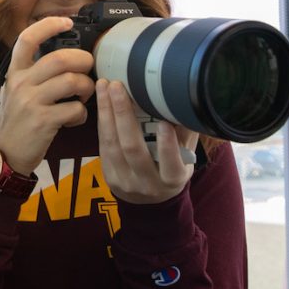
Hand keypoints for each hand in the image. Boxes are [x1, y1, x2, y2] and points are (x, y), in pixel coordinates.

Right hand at [0, 17, 94, 175]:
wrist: (3, 156)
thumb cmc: (14, 123)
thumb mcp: (13, 92)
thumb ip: (31, 74)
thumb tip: (61, 58)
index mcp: (14, 73)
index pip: (27, 39)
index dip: (49, 25)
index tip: (66, 22)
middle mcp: (20, 83)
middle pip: (60, 58)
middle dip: (83, 61)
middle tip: (87, 69)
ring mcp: (31, 102)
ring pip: (72, 81)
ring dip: (86, 87)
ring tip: (83, 95)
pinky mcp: (43, 121)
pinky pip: (75, 108)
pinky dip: (82, 113)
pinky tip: (75, 118)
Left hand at [96, 79, 198, 203]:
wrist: (149, 202)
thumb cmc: (170, 170)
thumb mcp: (185, 158)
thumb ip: (186, 134)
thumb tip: (187, 100)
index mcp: (173, 180)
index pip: (171, 166)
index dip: (167, 146)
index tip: (164, 123)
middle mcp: (147, 184)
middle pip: (133, 149)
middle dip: (123, 114)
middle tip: (118, 86)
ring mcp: (124, 181)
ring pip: (112, 144)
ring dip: (106, 112)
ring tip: (104, 86)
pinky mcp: (108, 175)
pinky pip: (103, 144)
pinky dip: (102, 121)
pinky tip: (101, 101)